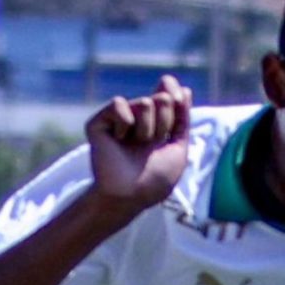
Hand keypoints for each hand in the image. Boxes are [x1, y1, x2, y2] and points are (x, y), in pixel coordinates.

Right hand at [85, 76, 193, 207]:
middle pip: (162, 98)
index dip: (175, 93)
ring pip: (144, 102)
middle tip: (154, 143)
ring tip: (137, 146)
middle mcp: (139, 119)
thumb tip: (185, 90)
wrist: (130, 195)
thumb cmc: (155, 180)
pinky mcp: (99, 121)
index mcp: (158, 125)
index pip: (169, 94)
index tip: (178, 100)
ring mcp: (119, 120)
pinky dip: (124, 123)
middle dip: (165, 123)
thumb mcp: (178, 149)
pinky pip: (119, 104)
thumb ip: (183, 120)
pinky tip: (118, 140)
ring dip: (147, 129)